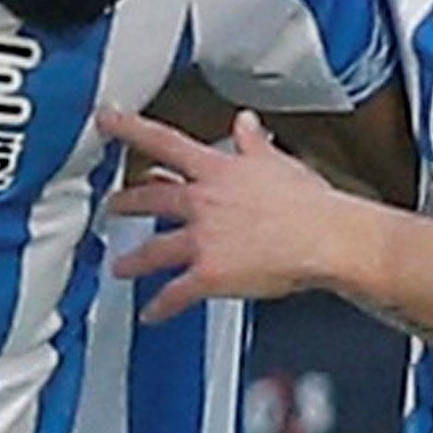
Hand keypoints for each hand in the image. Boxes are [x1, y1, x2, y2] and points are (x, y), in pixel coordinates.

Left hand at [102, 105, 337, 319]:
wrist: (325, 238)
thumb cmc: (308, 203)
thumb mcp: (277, 162)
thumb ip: (252, 142)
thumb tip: (244, 121)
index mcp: (216, 170)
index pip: (163, 141)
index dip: (129, 128)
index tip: (106, 119)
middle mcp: (201, 201)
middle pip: (149, 199)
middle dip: (125, 203)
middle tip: (112, 207)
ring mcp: (202, 239)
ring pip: (153, 249)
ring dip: (133, 260)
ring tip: (119, 267)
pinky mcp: (209, 275)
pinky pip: (176, 293)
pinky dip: (161, 306)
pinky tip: (151, 313)